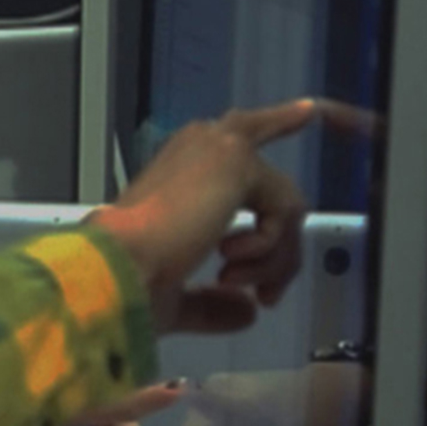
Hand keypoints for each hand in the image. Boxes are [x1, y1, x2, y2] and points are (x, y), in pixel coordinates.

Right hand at [88, 100, 315, 334]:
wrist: (118, 267)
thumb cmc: (127, 278)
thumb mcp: (177, 294)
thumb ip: (212, 302)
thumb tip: (243, 311)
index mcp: (172, 172)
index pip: (231, 137)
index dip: (271, 123)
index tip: (303, 114)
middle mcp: (193, 148)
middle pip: (263, 140)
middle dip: (285, 136)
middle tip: (308, 137)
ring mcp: (215, 147)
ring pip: (282, 198)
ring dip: (273, 254)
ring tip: (234, 279)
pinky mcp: (236, 159)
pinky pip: (286, 208)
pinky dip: (270, 247)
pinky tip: (228, 259)